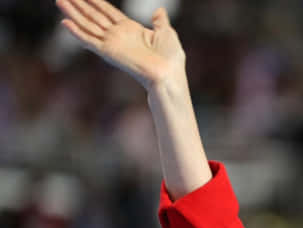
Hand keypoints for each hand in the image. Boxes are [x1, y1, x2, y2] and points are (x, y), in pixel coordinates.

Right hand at [57, 0, 184, 89]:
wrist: (168, 73)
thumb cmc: (171, 58)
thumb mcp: (166, 33)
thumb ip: (159, 21)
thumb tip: (159, 10)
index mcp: (131, 29)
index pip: (108, 12)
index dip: (96, 2)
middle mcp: (118, 35)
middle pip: (94, 16)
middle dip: (80, 5)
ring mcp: (112, 43)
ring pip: (88, 25)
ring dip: (73, 14)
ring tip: (60, 1)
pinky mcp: (108, 52)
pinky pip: (89, 40)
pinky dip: (77, 32)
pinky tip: (65, 22)